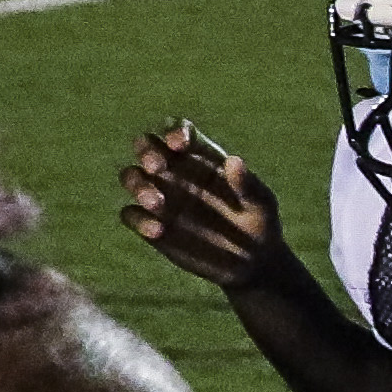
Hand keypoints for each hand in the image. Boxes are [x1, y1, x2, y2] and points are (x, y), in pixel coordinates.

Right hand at [119, 122, 295, 294]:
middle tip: (157, 167)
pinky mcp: (152, 223)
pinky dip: (139, 220)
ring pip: (131, 176)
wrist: (253, 261)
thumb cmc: (259, 222)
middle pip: (146, 145)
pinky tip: (158, 231)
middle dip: (146, 150)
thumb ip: (247, 184)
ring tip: (158, 203)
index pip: (179, 130)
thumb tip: (234, 161)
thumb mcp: (260, 203)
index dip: (174, 130)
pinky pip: (131, 214)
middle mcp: (175, 171)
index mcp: (201, 157)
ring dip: (137, 184)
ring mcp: (160, 195)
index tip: (180, 144)